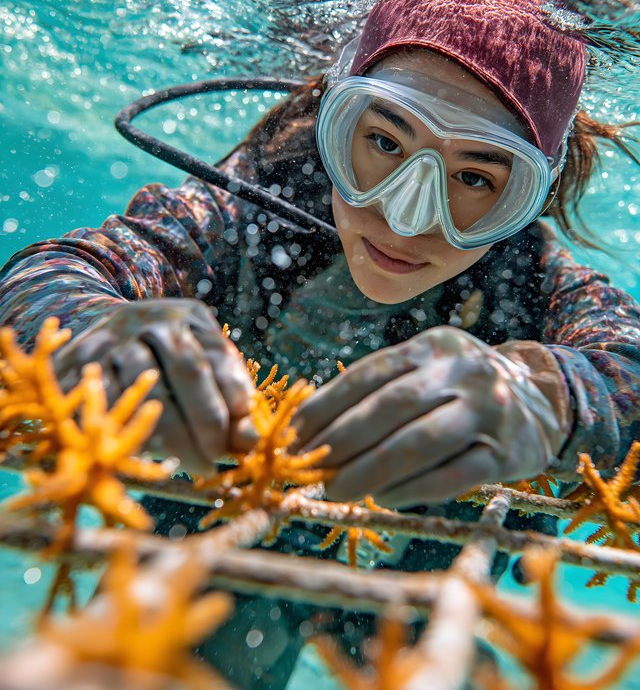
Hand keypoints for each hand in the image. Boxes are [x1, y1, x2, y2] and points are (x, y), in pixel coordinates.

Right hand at [52, 299, 255, 472]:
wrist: (98, 328)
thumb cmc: (165, 356)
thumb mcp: (200, 361)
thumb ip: (228, 396)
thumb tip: (252, 442)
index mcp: (189, 316)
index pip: (218, 357)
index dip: (235, 396)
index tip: (247, 436)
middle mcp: (154, 321)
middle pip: (189, 371)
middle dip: (208, 420)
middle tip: (217, 459)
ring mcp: (117, 339)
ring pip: (149, 392)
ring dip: (174, 436)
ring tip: (194, 466)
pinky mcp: (83, 362)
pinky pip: (110, 402)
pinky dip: (132, 432)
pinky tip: (153, 456)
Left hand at [293, 326, 567, 506]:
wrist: (543, 400)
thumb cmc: (463, 388)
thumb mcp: (427, 369)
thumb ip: (380, 391)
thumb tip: (313, 430)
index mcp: (433, 346)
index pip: (369, 373)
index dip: (327, 404)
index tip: (294, 433)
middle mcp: (462, 371)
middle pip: (391, 406)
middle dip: (342, 440)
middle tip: (308, 468)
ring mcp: (488, 410)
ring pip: (420, 442)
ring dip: (370, 471)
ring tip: (335, 491)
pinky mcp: (508, 451)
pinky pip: (453, 475)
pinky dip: (413, 489)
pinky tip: (384, 499)